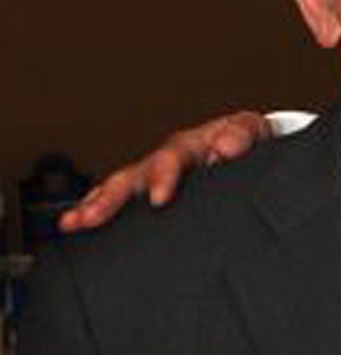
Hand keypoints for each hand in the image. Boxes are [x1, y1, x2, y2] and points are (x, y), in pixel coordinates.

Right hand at [59, 112, 272, 233]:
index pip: (173, 158)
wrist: (244, 145)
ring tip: (75, 222)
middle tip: (96, 215)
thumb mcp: (250, 132)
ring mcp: (154, 174)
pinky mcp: (150, 189)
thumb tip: (225, 148)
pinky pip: (118, 196)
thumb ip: (241, 136)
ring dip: (96, 204)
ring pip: (119, 187)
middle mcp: (166, 158)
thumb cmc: (245, 140)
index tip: (159, 198)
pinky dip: (96, 207)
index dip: (163, 176)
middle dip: (113, 196)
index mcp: (191, 144)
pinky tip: (77, 223)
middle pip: (134, 174)